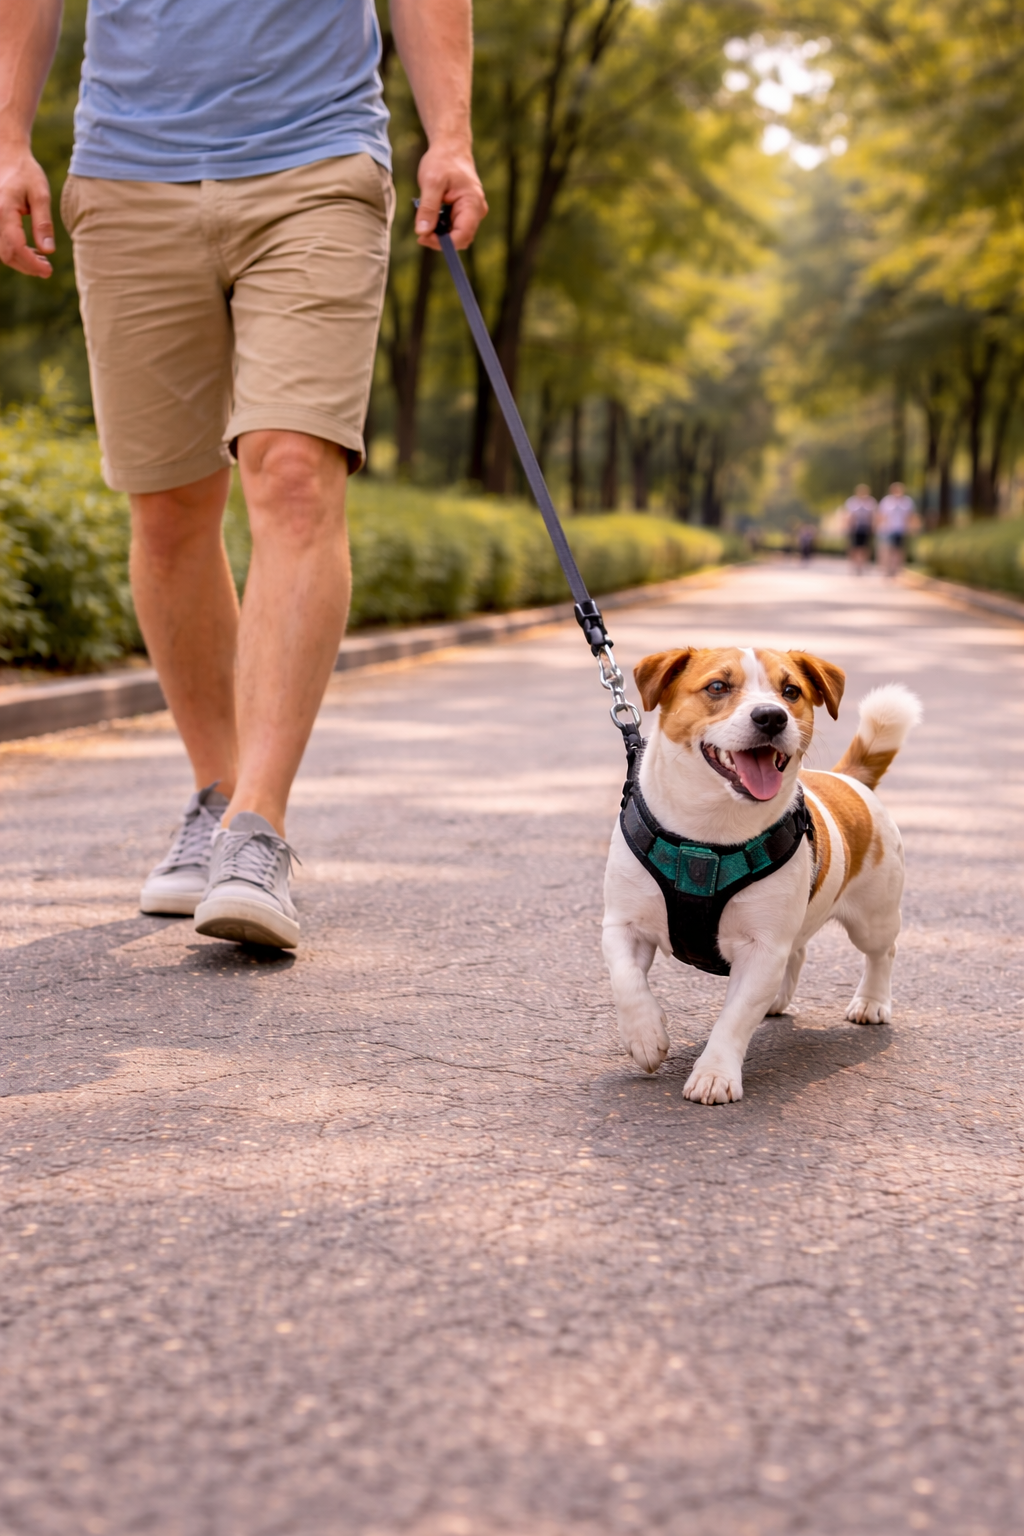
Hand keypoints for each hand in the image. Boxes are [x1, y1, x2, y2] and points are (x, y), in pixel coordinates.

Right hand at [0, 142, 54, 277]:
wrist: (7, 155)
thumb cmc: (25, 172)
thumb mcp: (40, 194)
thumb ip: (43, 223)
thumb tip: (48, 250)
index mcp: (3, 211)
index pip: (16, 247)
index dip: (32, 264)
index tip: (48, 271)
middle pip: (7, 254)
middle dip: (27, 266)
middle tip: (47, 269)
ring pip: (1, 252)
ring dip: (21, 261)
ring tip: (41, 260)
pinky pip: (0, 243)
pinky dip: (14, 252)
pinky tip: (31, 251)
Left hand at [414, 137, 487, 250]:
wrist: (450, 147)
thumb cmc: (442, 160)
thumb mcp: (431, 182)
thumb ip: (427, 209)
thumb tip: (422, 232)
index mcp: (472, 204)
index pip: (462, 237)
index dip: (442, 243)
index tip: (422, 237)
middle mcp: (477, 211)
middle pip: (460, 239)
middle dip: (440, 240)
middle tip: (420, 231)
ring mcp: (473, 212)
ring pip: (457, 235)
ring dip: (440, 233)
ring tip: (425, 219)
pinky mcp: (466, 211)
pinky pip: (455, 227)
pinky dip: (441, 226)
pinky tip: (431, 215)